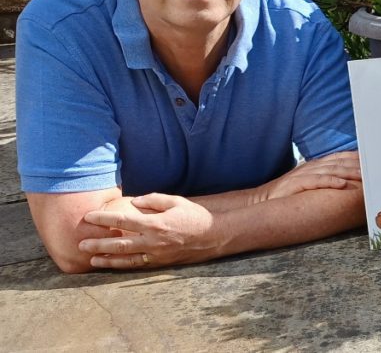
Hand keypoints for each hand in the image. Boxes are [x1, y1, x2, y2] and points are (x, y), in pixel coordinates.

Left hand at [79, 194, 216, 268]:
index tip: (89, 217)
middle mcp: (153, 241)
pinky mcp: (160, 263)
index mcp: (155, 223)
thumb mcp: (176, 201)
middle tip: (81, 243)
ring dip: (106, 259)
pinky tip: (111, 265)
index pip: (123, 220)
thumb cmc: (194, 216)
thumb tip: (134, 203)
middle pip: (119, 243)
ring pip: (126, 258)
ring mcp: (156, 254)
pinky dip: (122, 265)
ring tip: (91, 258)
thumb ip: (154, 200)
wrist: (213, 236)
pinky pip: (137, 265)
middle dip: (98, 242)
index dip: (104, 218)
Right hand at [255, 150, 362, 202]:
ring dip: (349, 171)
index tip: (372, 159)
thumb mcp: (308, 182)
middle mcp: (311, 166)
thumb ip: (324, 177)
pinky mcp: (296, 184)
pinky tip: (342, 184)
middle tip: (374, 166)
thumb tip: (345, 180)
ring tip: (364, 175)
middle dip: (357, 163)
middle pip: (339, 162)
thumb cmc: (288, 194)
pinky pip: (316, 181)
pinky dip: (330, 182)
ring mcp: (303, 174)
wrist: (262, 199)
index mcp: (315, 165)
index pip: (339, 157)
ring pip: (331, 170)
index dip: (356, 157)